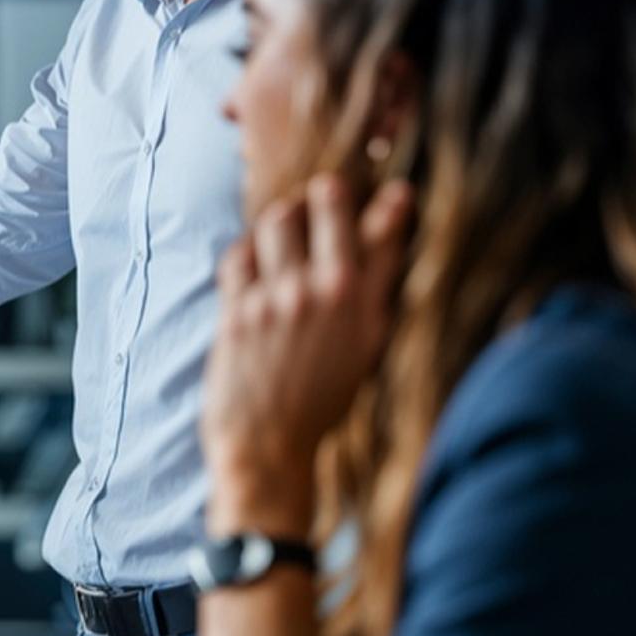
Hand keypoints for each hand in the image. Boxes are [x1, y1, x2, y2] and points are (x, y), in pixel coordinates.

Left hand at [199, 173, 413, 522]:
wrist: (269, 443)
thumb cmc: (321, 399)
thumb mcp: (364, 349)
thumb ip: (373, 296)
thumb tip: (387, 241)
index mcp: (365, 306)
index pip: (385, 233)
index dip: (393, 205)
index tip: (397, 191)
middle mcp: (324, 294)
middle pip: (328, 204)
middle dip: (327, 193)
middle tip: (323, 196)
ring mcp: (278, 298)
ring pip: (278, 219)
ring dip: (282, 215)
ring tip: (286, 226)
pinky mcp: (237, 309)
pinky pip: (239, 253)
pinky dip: (247, 249)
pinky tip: (254, 261)